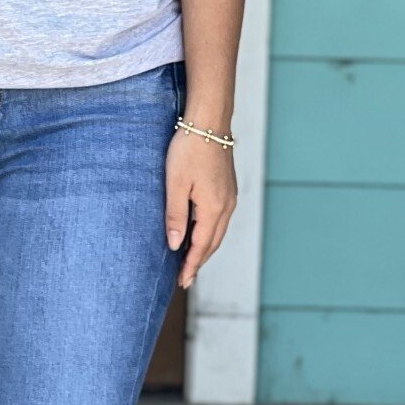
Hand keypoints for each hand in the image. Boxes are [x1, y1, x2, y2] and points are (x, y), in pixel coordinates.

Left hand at [164, 130, 237, 289]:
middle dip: (199, 262)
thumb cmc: (189, 149)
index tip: (183, 282)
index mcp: (213, 208)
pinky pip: (220, 219)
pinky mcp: (228, 188)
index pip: (201, 246)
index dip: (191, 265)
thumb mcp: (175, 183)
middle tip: (186, 279)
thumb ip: (175, 216)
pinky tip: (199, 233)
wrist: (209, 122)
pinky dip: (209, 232)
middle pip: (212, 243)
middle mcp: (226, 206)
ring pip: (217, 231)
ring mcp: (230, 197)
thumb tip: (175, 246)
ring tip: (191, 261)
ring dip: (205, 248)